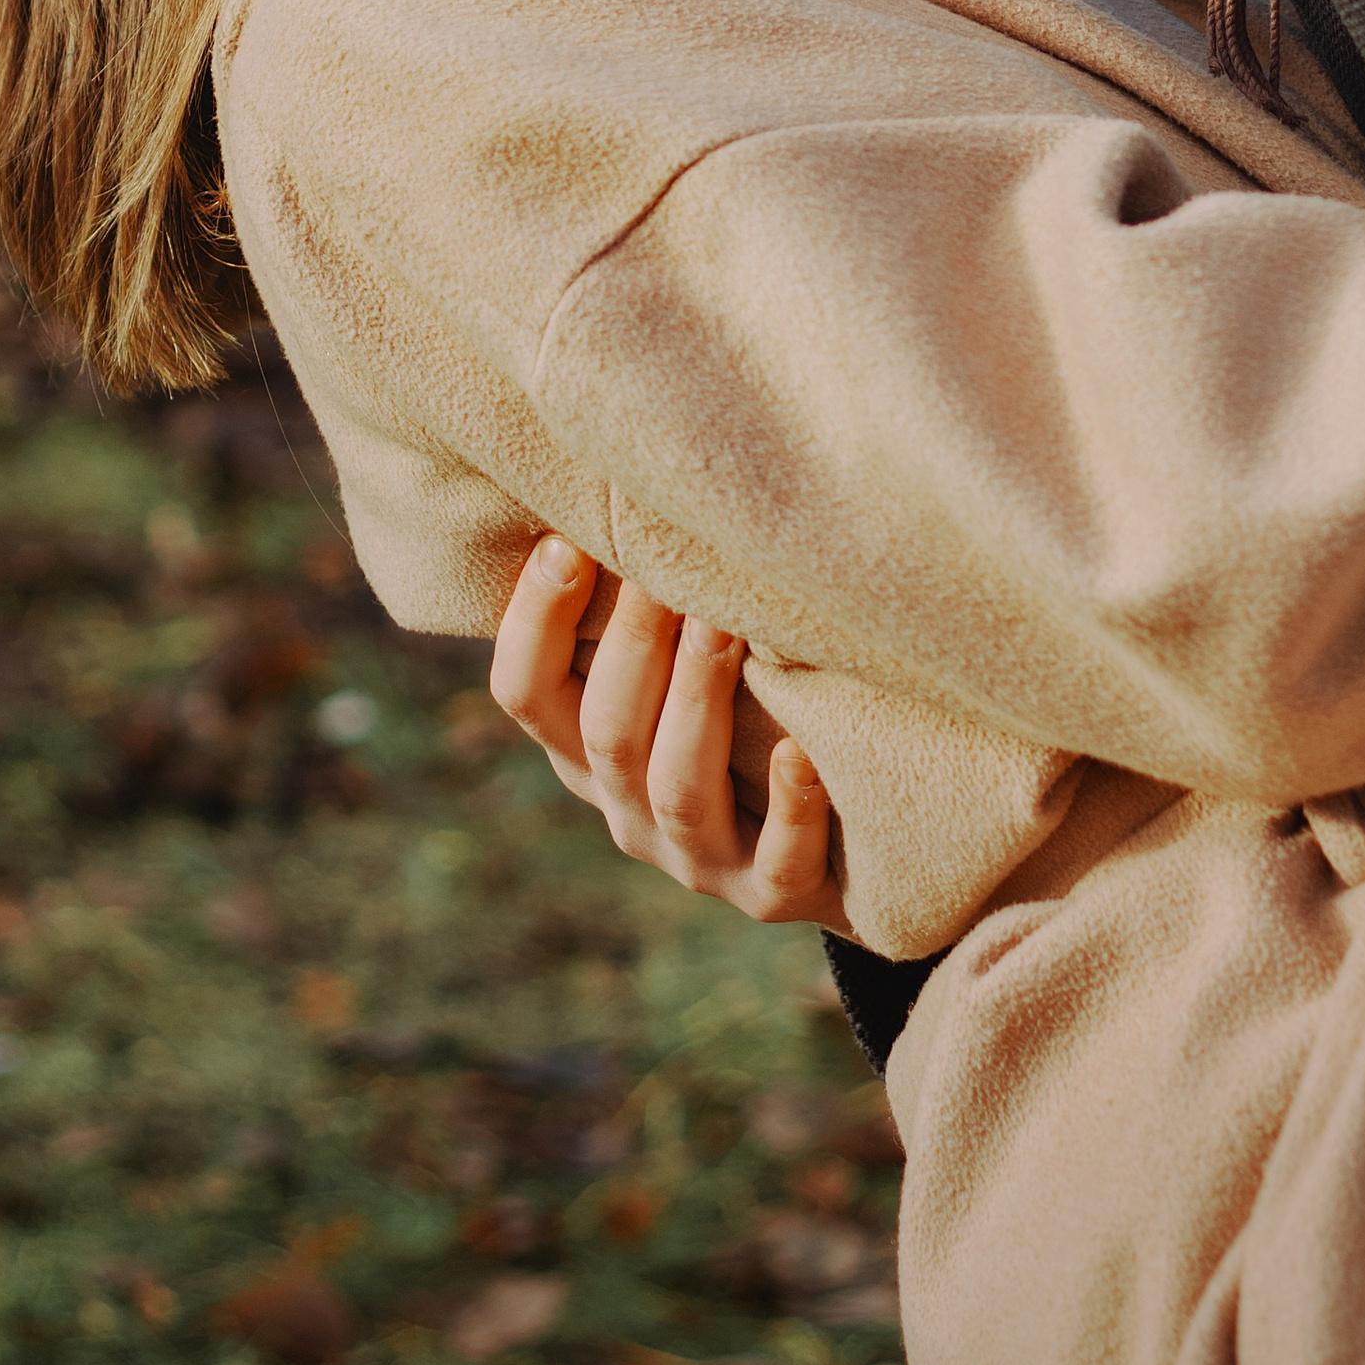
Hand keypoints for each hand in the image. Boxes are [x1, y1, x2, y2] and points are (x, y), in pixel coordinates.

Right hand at [490, 536, 846, 932]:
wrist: (837, 844)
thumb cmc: (742, 715)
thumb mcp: (670, 672)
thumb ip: (640, 603)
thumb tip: (616, 469)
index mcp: (586, 752)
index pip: (527, 695)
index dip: (533, 625)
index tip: (564, 543)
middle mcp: (629, 812)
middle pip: (607, 734)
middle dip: (634, 646)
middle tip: (666, 566)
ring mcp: (701, 860)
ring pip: (678, 791)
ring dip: (696, 703)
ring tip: (724, 628)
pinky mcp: (777, 894)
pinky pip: (778, 862)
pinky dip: (789, 808)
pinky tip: (801, 753)